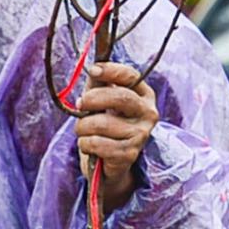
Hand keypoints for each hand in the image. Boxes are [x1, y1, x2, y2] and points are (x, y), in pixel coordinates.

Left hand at [76, 61, 157, 214]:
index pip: (131, 76)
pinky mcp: (130, 154)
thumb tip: (93, 67)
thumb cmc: (105, 123)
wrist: (109, 160)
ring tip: (84, 131)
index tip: (93, 70)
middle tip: (80, 104)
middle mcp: (148, 113)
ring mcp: (141, 135)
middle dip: (93, 99)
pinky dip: (85, 143)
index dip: (111, 70)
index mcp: (144, 95)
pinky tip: (90, 145)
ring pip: (101, 123)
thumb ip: (98, 83)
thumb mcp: (102, 100)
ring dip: (82, 127)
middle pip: (120, 98)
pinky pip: (97, 143)